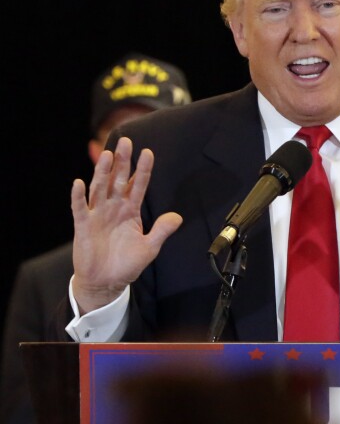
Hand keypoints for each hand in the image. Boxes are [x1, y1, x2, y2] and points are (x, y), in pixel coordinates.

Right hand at [70, 137, 181, 312]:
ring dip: (103, 172)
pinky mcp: (83, 226)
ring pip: (100, 188)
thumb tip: (177, 217)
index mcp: (130, 211)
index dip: (143, 169)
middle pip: (118, 180)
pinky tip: (79, 183)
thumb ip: (161, 231)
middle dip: (123, 162)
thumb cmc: (126, 263)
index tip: (148, 152)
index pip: (138, 185)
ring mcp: (98, 215)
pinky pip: (80, 209)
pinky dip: (78, 196)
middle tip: (127, 142)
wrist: (106, 282)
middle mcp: (114, 208)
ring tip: (108, 155)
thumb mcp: (149, 247)